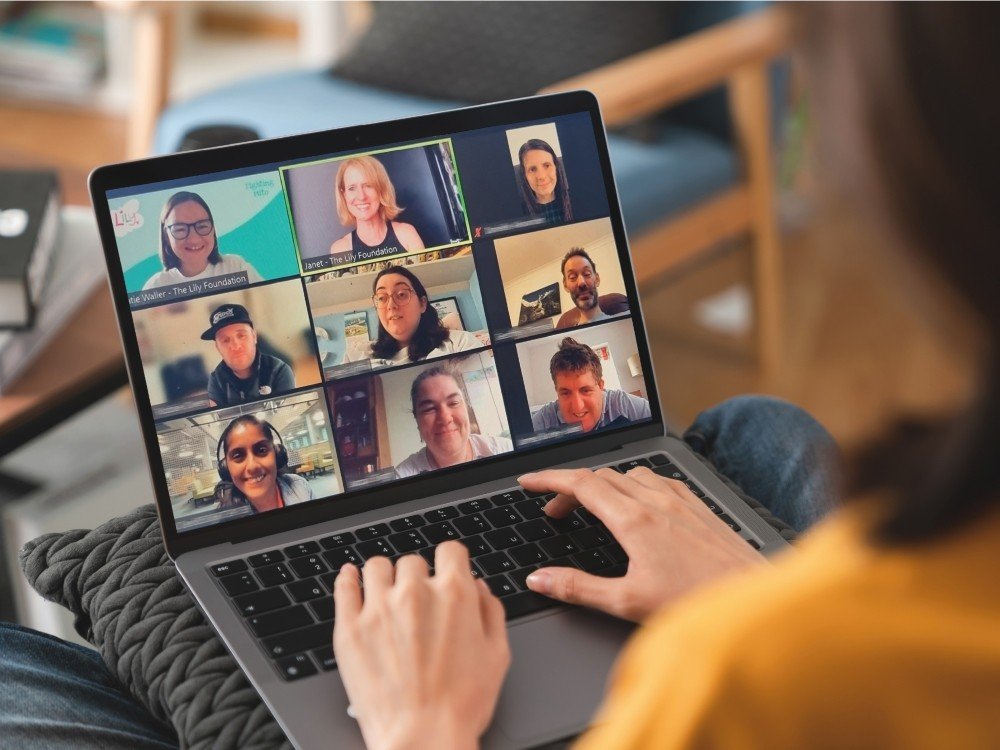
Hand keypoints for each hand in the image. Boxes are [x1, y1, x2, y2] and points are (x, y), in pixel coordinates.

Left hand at [333, 541, 510, 749]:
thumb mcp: (497, 655)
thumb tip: (479, 588)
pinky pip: (344, 587)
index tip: (446, 571)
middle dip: (419, 577)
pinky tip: (351, 578)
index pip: (450, 550)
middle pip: (413, 561)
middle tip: (419, 602)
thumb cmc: (461, 705)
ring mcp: (378, 608)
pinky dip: (348, 579)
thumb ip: (491, 611)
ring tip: (387, 594)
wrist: (423, 739)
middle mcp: (415, 593)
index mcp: (454, 594)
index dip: (451, 561)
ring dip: (385, 576)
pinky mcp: (350, 629)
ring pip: (377, 566)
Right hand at [519, 467, 766, 621]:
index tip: (527, 482)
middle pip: (600, 476)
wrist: (754, 600)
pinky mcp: (698, 506)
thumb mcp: (627, 603)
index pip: (580, 484)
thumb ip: (578, 588)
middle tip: (554, 511)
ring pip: (629, 474)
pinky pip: (657, 480)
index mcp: (634, 520)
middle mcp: (656, 501)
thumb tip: (541, 579)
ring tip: (592, 508)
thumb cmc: (697, 603)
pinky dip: (634, 484)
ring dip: (603, 484)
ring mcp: (680, 500)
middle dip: (570, 488)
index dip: (548, 479)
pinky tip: (639, 504)